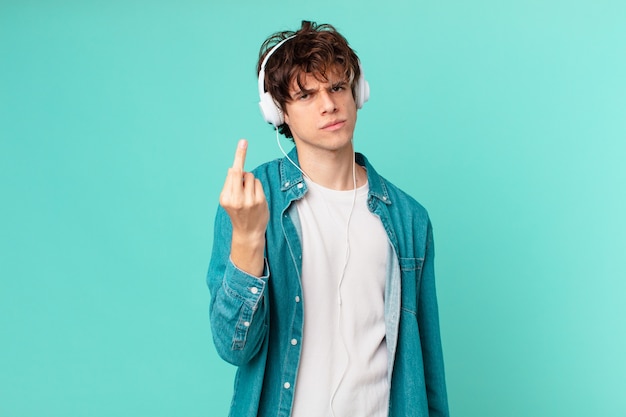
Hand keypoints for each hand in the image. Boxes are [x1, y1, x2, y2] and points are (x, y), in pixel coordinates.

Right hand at [219, 139, 268, 275]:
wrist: (248, 232)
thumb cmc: (238, 213)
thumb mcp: (229, 200)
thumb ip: (231, 185)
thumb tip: (235, 168)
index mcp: (225, 197)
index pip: (232, 173)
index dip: (238, 157)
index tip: (243, 142)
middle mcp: (236, 198)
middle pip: (241, 172)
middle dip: (241, 159)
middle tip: (243, 143)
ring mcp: (249, 200)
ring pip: (250, 176)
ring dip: (249, 181)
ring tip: (247, 194)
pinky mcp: (260, 201)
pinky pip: (257, 183)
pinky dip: (256, 186)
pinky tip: (254, 197)